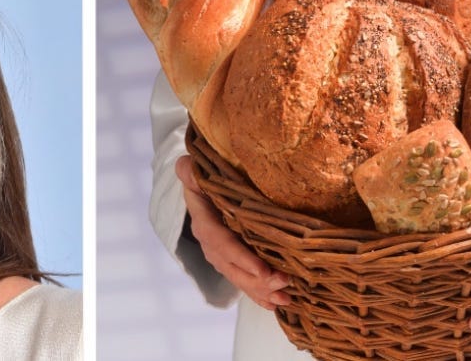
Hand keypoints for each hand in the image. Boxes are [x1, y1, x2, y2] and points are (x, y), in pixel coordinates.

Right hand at [176, 155, 289, 309]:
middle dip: (257, 280)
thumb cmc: (207, 176)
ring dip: (262, 291)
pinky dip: (260, 295)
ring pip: (240, 277)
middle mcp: (211, 243)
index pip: (219, 242)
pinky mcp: (233, 262)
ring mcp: (221, 255)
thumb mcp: (195, 170)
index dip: (239, 257)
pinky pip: (245, 281)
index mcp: (203, 221)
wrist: (204, 188)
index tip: (262, 270)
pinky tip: (278, 304)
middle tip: (283, 282)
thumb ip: (190, 171)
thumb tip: (185, 167)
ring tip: (285, 298)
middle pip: (232, 267)